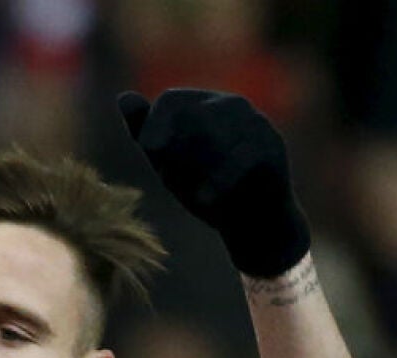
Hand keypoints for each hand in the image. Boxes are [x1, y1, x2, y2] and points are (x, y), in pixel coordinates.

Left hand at [118, 88, 309, 277]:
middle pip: (191, 117)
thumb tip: (124, 97)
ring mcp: (256, 123)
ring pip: (214, 136)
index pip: (171, 101)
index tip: (149, 150)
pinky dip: (217, 182)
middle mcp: (232, 105)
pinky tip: (204, 200)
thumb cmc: (208, 188)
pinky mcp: (272, 146)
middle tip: (172, 179)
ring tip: (192, 195)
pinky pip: (239, 159)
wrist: (255, 221)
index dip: (155, 125)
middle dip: (176, 152)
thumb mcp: (171, 163)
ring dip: (196, 168)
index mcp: (204, 105)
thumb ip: (148, 133)